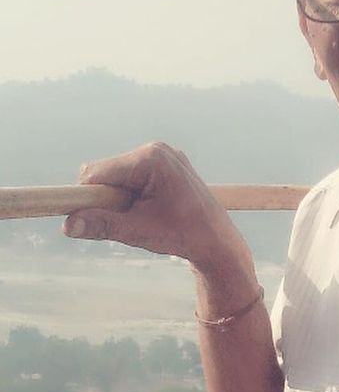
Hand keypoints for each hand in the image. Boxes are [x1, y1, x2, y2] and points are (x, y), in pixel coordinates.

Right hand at [63, 141, 251, 279]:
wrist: (217, 242)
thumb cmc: (183, 235)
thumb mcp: (138, 231)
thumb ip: (102, 225)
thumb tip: (68, 226)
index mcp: (150, 159)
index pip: (98, 172)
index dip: (87, 197)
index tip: (83, 218)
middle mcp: (157, 149)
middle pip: (106, 171)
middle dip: (105, 198)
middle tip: (127, 221)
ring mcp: (165, 156)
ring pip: (118, 175)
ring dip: (118, 198)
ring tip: (142, 217)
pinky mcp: (167, 165)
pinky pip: (134, 176)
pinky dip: (132, 195)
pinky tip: (150, 211)